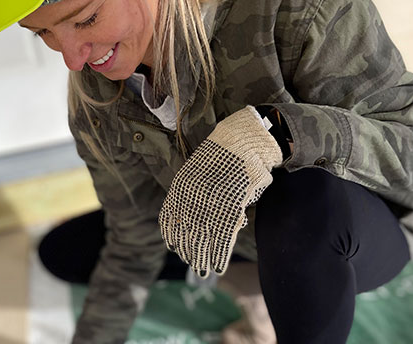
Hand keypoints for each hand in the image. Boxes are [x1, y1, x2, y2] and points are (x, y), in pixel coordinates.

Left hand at [159, 105, 281, 276]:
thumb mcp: (201, 172)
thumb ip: (196, 194)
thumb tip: (197, 214)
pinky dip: (220, 254)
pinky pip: (222, 238)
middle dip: (189, 252)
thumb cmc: (226, 155)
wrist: (243, 140)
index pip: (169, 219)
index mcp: (181, 188)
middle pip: (186, 233)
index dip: (172, 236)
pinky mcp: (229, 208)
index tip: (174, 248)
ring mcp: (210, 204)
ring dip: (202, 259)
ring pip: (202, 240)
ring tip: (203, 271)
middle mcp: (191, 198)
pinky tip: (218, 266)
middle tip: (193, 266)